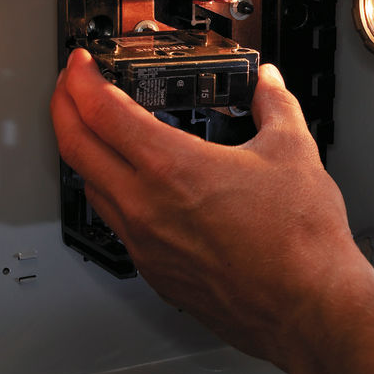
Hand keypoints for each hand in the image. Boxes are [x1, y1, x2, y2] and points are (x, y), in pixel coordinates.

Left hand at [50, 49, 373, 369]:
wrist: (310, 310)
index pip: (101, 110)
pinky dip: (111, 193)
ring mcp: (146, 244)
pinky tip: (135, 187)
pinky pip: (116, 224)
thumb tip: (268, 85)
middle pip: (75, 146)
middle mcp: (146, 207)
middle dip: (64, 107)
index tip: (80, 63)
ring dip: (85, 151)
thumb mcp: (293, 151)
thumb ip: (274, 105)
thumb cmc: (301, 243)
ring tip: (99, 133)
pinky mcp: (155, 272)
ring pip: (89, 188)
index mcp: (172, 167)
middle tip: (71, 86)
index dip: (81, 78)